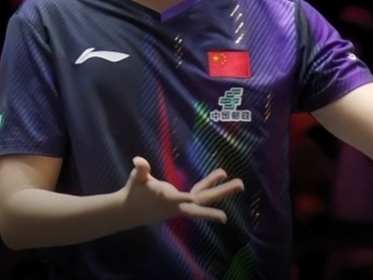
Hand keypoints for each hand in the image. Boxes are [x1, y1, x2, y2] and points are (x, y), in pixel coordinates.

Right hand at [121, 157, 243, 226]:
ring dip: (222, 189)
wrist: (131, 212)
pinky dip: (210, 183)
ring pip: (205, 198)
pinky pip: (200, 192)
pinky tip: (221, 175)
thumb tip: (137, 160)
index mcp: (166, 199)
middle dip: (221, 192)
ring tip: (240, 183)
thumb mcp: (136, 180)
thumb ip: (140, 171)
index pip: (178, 200)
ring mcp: (183, 205)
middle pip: (203, 201)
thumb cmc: (134, 193)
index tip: (194, 199)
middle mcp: (179, 205)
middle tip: (241, 185)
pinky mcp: (183, 202)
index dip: (185, 199)